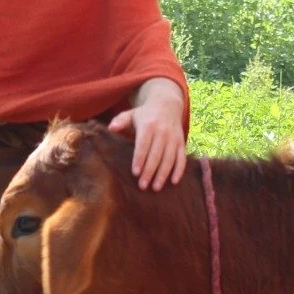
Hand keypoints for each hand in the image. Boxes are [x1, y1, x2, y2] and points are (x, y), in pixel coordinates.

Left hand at [108, 77, 186, 191]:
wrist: (167, 105)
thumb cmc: (145, 115)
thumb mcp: (131, 114)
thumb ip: (120, 121)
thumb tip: (111, 128)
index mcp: (148, 126)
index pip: (143, 145)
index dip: (139, 159)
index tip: (135, 173)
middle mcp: (162, 132)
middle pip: (156, 155)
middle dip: (149, 172)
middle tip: (142, 186)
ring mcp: (173, 138)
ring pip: (169, 159)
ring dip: (163, 174)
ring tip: (155, 188)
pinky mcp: (181, 143)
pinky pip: (182, 158)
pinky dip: (179, 170)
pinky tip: (173, 182)